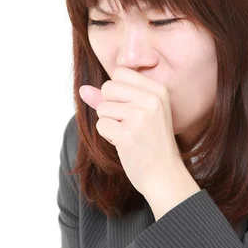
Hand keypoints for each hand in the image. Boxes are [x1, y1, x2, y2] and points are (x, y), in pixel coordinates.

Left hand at [78, 67, 182, 196]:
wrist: (164, 174)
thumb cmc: (151, 142)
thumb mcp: (139, 112)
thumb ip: (111, 98)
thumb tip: (83, 89)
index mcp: (158, 90)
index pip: (120, 72)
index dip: (116, 91)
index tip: (131, 108)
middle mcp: (152, 99)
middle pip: (108, 87)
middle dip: (110, 106)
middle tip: (129, 123)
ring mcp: (140, 116)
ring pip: (102, 107)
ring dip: (110, 123)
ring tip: (129, 134)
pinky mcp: (127, 134)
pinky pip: (101, 125)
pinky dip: (108, 136)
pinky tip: (125, 144)